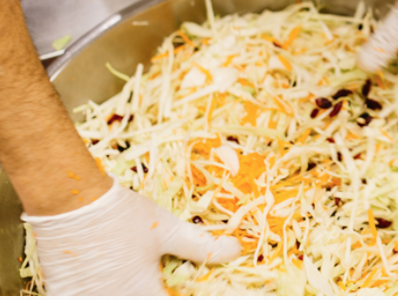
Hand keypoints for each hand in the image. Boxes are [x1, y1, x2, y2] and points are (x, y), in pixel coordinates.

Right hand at [23, 181, 240, 294]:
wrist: (71, 204)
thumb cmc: (122, 215)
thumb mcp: (166, 230)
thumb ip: (201, 246)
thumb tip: (235, 250)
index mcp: (143, 295)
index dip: (185, 297)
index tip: (189, 291)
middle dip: (155, 294)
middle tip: (161, 282)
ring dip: (132, 292)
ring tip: (133, 278)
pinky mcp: (64, 296)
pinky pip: (85, 299)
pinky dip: (100, 292)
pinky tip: (107, 281)